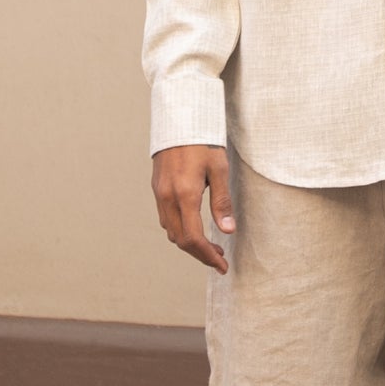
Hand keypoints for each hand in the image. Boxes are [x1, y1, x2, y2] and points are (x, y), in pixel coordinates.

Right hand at [153, 144, 234, 273]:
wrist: (178, 120)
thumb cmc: (202, 142)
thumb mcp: (219, 169)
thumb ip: (221, 201)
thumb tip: (227, 230)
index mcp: (184, 195)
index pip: (193, 238)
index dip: (208, 256)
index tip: (222, 265)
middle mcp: (167, 198)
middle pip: (180, 240)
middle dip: (200, 254)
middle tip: (219, 259)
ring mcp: (159, 194)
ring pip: (171, 231)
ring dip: (189, 243)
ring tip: (211, 245)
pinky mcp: (157, 188)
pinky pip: (166, 218)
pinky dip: (180, 230)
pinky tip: (195, 226)